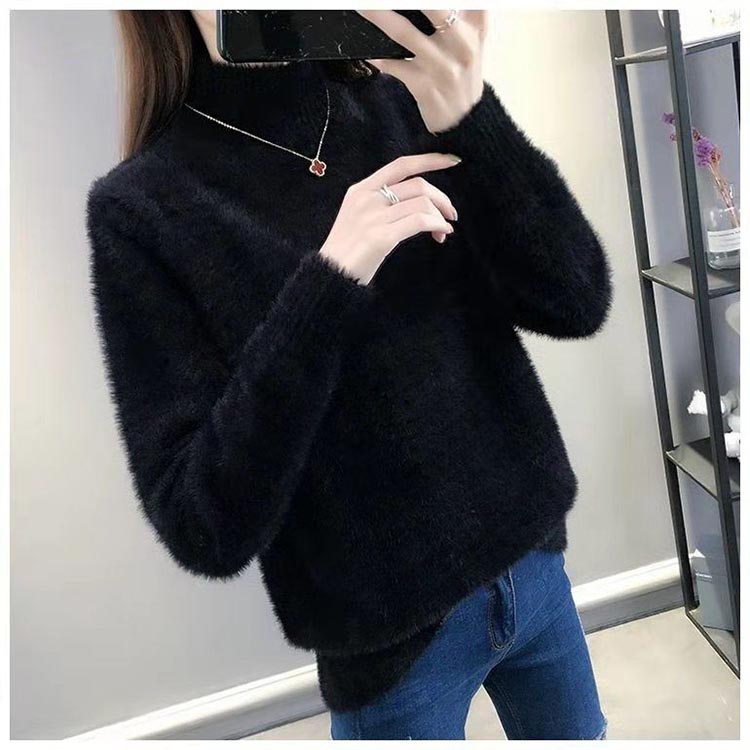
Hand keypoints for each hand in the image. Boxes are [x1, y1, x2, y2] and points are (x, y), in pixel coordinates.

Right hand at [319, 153, 459, 284]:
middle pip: (418, 185)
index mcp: (361, 189)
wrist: (329, 274)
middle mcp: (367, 199)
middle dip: (442, 198)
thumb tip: (417, 202)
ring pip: (422, 203)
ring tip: (444, 229)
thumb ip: (380, 203)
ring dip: (441, 216)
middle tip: (451, 213)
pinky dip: (437, 225)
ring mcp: (373, 218)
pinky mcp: (381, 237)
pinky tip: (441, 234)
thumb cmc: (347, 250)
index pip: (401, 165)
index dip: (430, 160)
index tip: (452, 160)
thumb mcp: (357, 216)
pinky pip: (420, 222)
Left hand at [357, 10, 488, 133]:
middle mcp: (462, 43)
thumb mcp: (473, 39)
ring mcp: (443, 66)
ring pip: (405, 33)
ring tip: (361, 5)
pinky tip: (368, 50)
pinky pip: (396, 67)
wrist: (466, 121)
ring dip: (380, 16)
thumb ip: (465, 13)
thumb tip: (430, 5)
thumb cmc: (463, 74)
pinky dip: (380, 57)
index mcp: (476, 24)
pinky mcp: (426, 86)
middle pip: (433, 6)